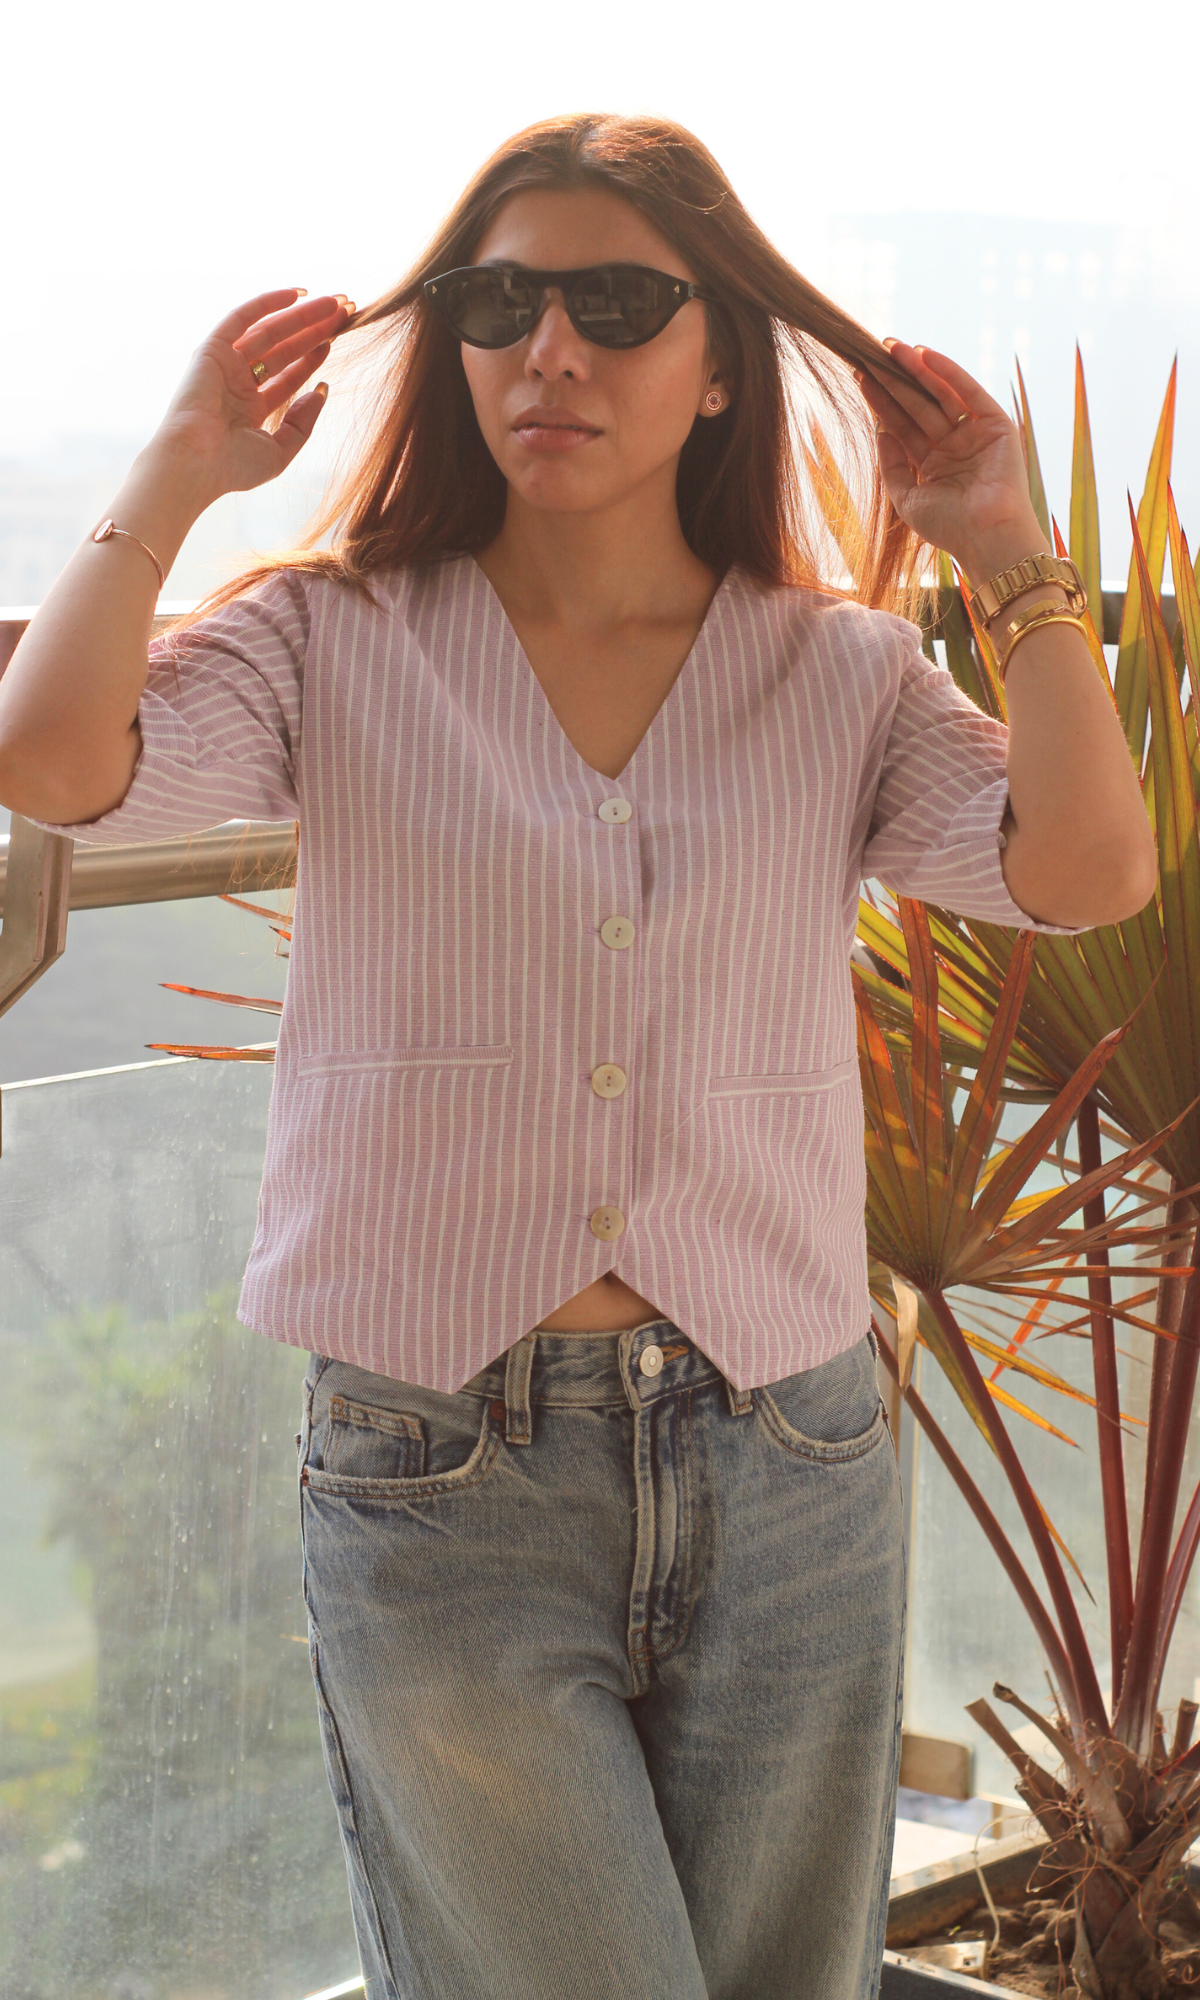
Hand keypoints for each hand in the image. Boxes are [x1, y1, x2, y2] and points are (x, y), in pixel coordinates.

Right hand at [147, 288, 354, 501]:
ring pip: (270, 332)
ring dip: (301, 315)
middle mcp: (238, 382)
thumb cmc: (233, 467)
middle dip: (314, 330)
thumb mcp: (279, 452)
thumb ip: (302, 424)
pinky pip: (242, 318)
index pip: (289, 374)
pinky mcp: (212, 350)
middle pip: (284, 349)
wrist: (195, 463)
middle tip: (344, 313)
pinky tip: (298, 294)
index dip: (313, 355)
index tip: (338, 338)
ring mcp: (225, 365)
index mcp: (251, 408)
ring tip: (333, 303)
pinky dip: (267, 304)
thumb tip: (321, 390)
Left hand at [855, 342, 1046, 581]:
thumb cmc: (948, 526)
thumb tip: (879, 430)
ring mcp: (975, 433)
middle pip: (918, 405)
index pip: (903, 425)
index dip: (882, 401)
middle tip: (870, 353)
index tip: (860, 376)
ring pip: (940, 394)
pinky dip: (947, 372)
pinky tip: (923, 355)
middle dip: (895, 380)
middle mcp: (954, 445)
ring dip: (916, 369)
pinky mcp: (996, 424)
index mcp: (934, 463)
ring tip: (891, 348)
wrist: (985, 536)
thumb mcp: (906, 497)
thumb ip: (891, 465)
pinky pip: (968, 392)